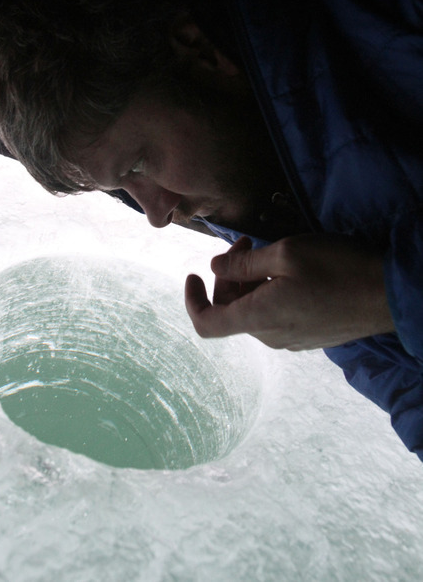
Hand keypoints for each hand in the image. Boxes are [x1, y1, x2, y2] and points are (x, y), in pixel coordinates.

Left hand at [185, 234, 394, 349]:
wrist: (391, 294)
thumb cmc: (338, 269)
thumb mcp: (286, 254)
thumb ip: (244, 263)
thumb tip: (216, 266)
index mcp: (259, 318)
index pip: (206, 324)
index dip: (192, 300)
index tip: (193, 274)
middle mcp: (271, 336)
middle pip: (231, 310)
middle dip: (228, 276)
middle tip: (244, 243)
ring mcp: (292, 340)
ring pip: (254, 311)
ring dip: (250, 282)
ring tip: (268, 252)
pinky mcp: (310, 336)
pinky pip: (276, 316)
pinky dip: (269, 292)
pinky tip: (288, 271)